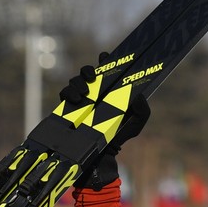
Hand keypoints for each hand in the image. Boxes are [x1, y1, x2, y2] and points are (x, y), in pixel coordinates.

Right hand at [59, 63, 150, 189]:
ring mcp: (81, 98)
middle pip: (87, 72)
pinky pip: (64, 93)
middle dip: (88, 70)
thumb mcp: (137, 121)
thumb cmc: (121, 133)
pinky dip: (68, 93)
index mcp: (110, 90)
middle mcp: (94, 91)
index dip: (105, 60)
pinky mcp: (68, 107)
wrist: (103, 151)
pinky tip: (76, 100)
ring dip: (78, 83)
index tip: (105, 55)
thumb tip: (138, 95)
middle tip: (93, 76)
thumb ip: (142, 108)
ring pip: (75, 80)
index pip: (106, 71)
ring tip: (85, 93)